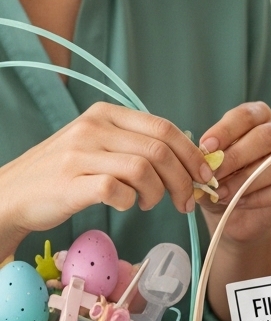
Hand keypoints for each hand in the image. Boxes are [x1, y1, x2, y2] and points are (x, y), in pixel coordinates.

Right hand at [0, 101, 209, 257]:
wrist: (14, 192)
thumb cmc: (63, 173)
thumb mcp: (96, 145)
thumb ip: (133, 145)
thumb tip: (184, 158)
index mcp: (105, 114)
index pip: (163, 128)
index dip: (191, 154)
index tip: (203, 176)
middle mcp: (94, 128)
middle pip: (159, 149)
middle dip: (183, 179)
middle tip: (186, 201)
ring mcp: (81, 154)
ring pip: (144, 169)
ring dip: (157, 193)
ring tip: (149, 203)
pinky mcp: (72, 182)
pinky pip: (117, 191)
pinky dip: (129, 202)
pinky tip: (125, 205)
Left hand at [197, 102, 270, 246]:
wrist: (233, 215)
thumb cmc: (222, 182)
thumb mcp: (208, 168)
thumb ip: (206, 160)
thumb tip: (204, 159)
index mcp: (260, 117)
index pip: (247, 115)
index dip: (226, 130)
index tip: (206, 147)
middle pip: (267, 136)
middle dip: (236, 157)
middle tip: (213, 175)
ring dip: (248, 180)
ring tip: (223, 194)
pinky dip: (261, 197)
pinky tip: (240, 202)